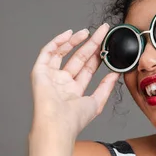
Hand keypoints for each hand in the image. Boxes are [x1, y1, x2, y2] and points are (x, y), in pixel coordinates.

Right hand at [30, 23, 119, 137]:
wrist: (57, 125)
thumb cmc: (73, 120)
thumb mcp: (96, 102)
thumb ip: (106, 87)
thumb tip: (115, 74)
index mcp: (74, 91)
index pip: (88, 68)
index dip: (98, 55)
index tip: (107, 44)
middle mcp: (62, 83)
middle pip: (78, 58)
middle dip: (90, 44)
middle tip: (101, 31)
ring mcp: (51, 76)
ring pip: (62, 53)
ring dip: (74, 41)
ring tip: (87, 32)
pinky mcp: (40, 72)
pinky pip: (47, 53)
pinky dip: (57, 42)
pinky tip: (69, 34)